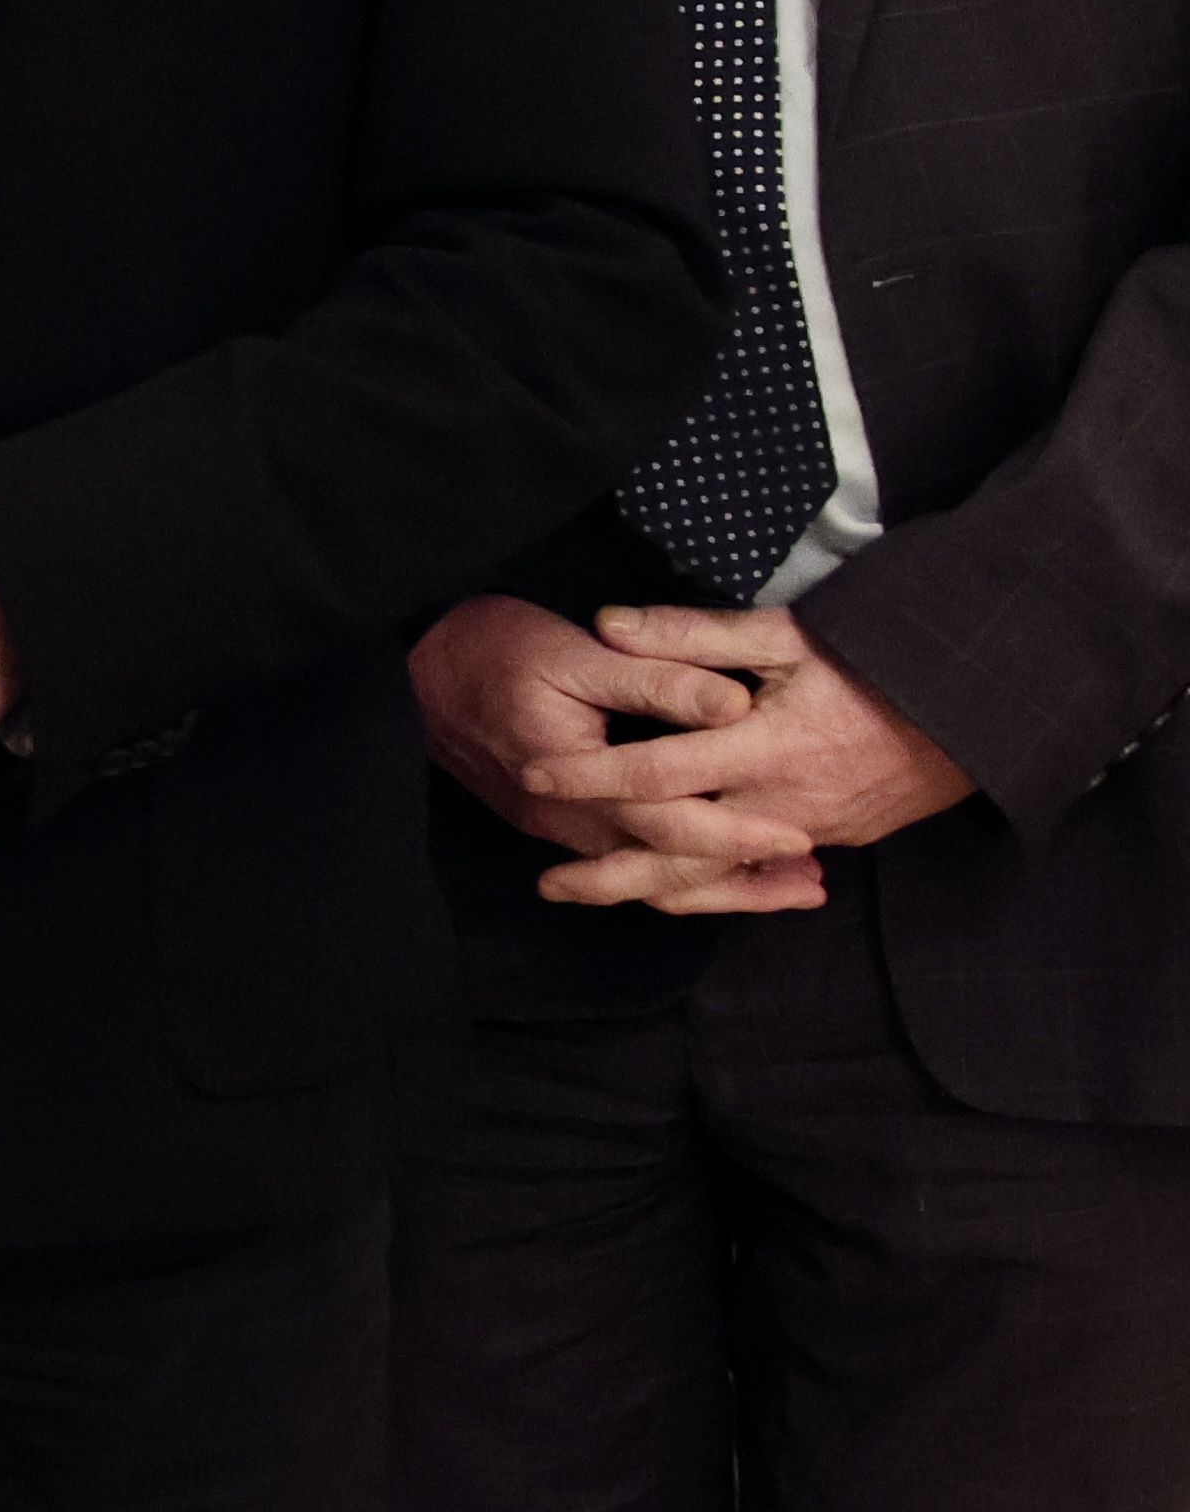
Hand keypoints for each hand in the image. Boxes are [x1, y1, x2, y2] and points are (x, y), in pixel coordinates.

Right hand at [407, 593, 768, 871]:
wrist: (407, 670)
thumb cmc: (491, 649)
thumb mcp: (576, 651)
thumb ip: (656, 678)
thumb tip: (734, 704)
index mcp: (583, 780)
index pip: (675, 825)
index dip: (740, 836)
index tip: (801, 839)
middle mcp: (570, 820)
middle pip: (667, 871)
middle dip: (744, 883)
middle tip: (813, 885)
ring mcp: (556, 828)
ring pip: (644, 877)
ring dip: (713, 885)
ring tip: (779, 887)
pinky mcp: (548, 822)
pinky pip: (619, 862)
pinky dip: (671, 869)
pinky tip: (707, 864)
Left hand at [513, 604, 976, 909]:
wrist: (976, 711)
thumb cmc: (877, 663)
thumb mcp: (785, 635)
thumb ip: (693, 634)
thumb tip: (608, 623)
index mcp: (762, 748)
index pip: (656, 772)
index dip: (590, 775)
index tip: (534, 774)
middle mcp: (779, 803)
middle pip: (680, 854)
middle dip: (611, 874)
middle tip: (547, 884)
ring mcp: (809, 828)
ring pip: (717, 872)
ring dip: (654, 886)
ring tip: (593, 887)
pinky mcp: (830, 838)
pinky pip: (756, 868)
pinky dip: (710, 881)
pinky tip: (668, 882)